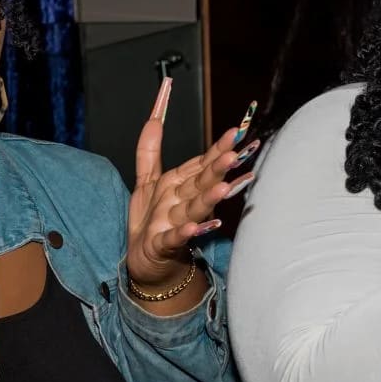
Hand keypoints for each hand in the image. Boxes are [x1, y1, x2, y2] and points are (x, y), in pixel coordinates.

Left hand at [126, 79, 257, 286]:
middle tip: (234, 155)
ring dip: (208, 199)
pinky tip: (190, 227)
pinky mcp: (163, 245)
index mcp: (183, 187)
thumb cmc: (151, 222)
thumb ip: (149, 151)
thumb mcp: (147, 182)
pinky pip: (173, 238)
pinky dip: (182, 233)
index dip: (217, 150)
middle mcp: (184, 204)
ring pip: (194, 210)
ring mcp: (176, 225)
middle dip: (218, 170)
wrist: (146, 263)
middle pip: (203, 184)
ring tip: (223, 188)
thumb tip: (154, 118)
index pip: (203, 165)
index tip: (235, 132)